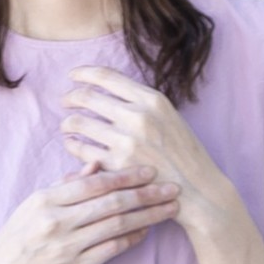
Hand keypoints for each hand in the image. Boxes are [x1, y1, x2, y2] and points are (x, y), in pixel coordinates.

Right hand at [0, 164, 179, 263]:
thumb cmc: (16, 237)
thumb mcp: (33, 204)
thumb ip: (66, 186)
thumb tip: (96, 165)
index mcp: (46, 199)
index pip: (96, 182)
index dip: (127, 174)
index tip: (151, 169)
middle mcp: (57, 222)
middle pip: (112, 202)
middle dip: (147, 194)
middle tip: (172, 187)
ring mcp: (66, 247)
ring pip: (116, 226)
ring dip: (147, 216)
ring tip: (169, 209)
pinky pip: (110, 251)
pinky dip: (131, 239)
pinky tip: (146, 231)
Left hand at [59, 67, 231, 236]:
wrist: (198, 190)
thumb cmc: (184, 155)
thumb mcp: (170, 118)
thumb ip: (143, 104)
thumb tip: (111, 92)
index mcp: (152, 100)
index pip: (107, 76)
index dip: (84, 73)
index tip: (73, 76)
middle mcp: (138, 116)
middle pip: (88, 96)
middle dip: (71, 97)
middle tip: (65, 101)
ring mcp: (126, 142)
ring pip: (80, 123)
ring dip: (68, 122)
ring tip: (67, 126)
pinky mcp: (117, 166)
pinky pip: (82, 151)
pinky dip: (73, 146)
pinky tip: (72, 145)